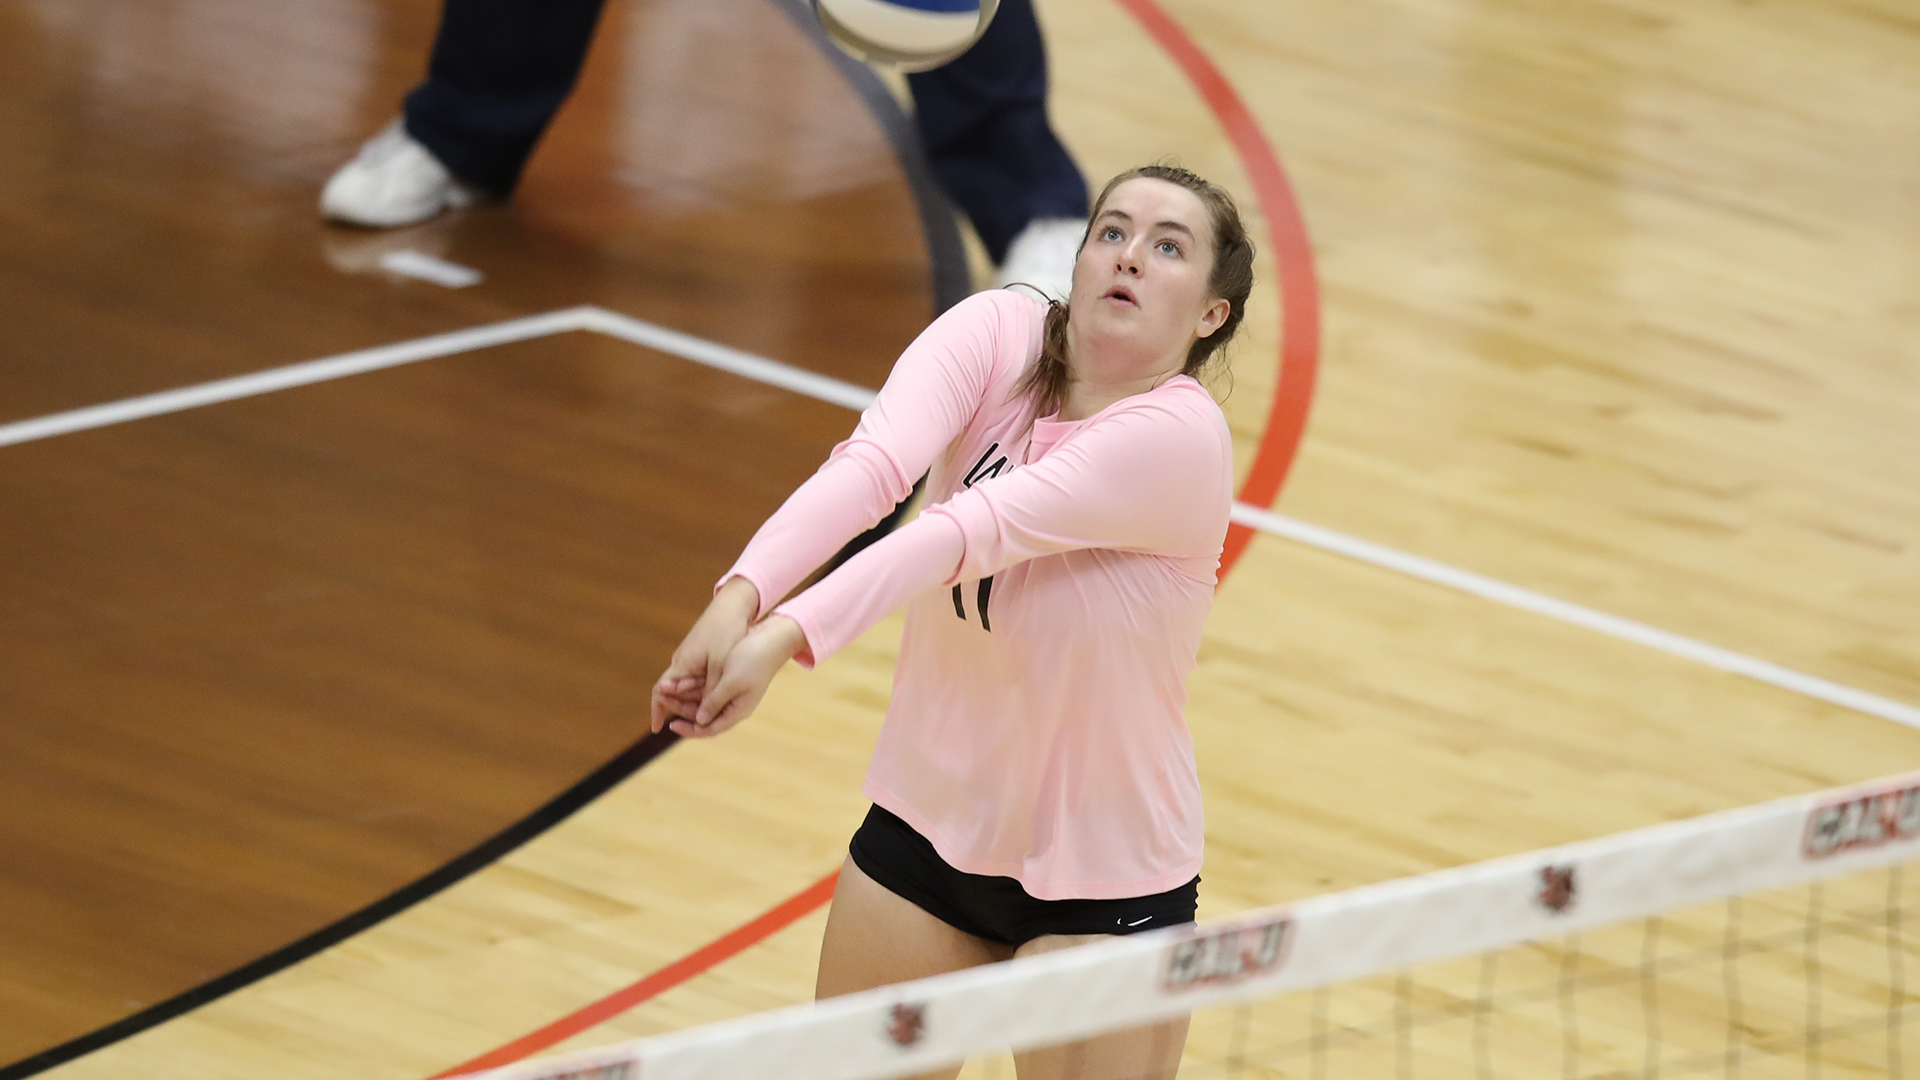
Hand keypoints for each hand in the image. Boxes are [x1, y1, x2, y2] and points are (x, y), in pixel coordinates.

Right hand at [650, 577, 759, 733]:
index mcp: (682, 664)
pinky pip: (697, 675)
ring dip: (693, 700)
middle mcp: (682, 660)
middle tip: (692, 727)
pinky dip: (702, 688)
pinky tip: (714, 695)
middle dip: (680, 710)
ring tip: (705, 715)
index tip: (656, 729)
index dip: (657, 711)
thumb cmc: (727, 633)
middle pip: (674, 692)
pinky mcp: (702, 651)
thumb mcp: (721, 666)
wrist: (733, 605)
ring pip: (688, 685)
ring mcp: (691, 655)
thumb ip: (710, 692)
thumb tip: (702, 718)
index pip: (660, 692)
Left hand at [671, 615, 805, 738]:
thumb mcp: (730, 682)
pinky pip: (708, 688)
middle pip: (704, 715)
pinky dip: (694, 686)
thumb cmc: (753, 659)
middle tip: (662, 699)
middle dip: (682, 708)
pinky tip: (680, 681)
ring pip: (704, 700)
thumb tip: (700, 721)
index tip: (671, 724)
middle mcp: (735, 705)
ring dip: (685, 695)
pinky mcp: (731, 680)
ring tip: (666, 688)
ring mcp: (733, 693)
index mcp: (737, 710)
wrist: (772, 638)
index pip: (710, 729)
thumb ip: (714, 702)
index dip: (690, 729)